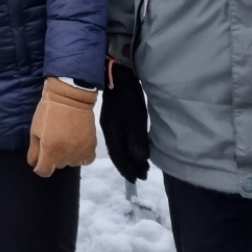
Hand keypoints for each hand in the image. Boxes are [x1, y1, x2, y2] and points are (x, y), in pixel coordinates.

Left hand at [27, 77, 97, 177]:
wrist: (71, 98)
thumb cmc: (49, 111)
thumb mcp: (35, 129)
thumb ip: (34, 150)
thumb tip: (34, 164)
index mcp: (50, 150)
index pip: (44, 172)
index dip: (40, 167)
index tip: (41, 159)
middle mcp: (65, 155)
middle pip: (58, 166)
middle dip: (53, 157)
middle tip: (54, 140)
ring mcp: (79, 151)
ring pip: (71, 163)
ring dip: (67, 156)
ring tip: (66, 140)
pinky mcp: (91, 147)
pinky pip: (86, 160)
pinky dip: (81, 156)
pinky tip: (76, 146)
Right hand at [101, 58, 150, 181]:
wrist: (116, 72)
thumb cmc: (127, 94)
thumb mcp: (134, 116)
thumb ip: (137, 138)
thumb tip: (140, 160)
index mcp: (112, 132)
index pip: (119, 157)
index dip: (128, 169)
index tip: (138, 179)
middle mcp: (109, 129)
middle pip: (118, 153)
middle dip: (130, 165)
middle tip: (143, 174)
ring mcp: (110, 121)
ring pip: (119, 145)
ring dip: (129, 156)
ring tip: (141, 163)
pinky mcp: (114, 115)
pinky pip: (120, 137)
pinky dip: (128, 145)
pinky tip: (134, 145)